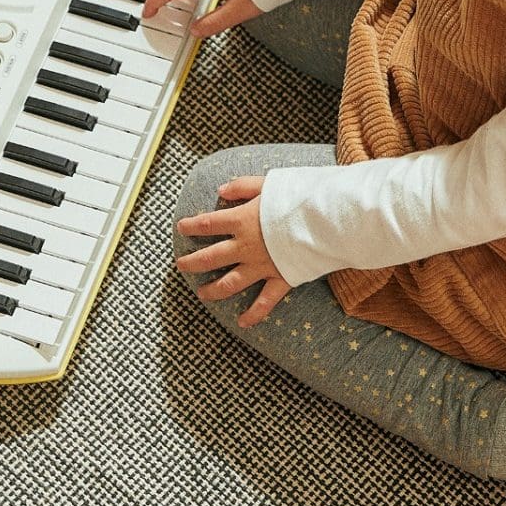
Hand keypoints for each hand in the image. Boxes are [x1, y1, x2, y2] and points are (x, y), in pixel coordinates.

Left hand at [176, 176, 290, 326]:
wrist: (325, 220)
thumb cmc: (297, 198)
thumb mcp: (267, 183)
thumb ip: (242, 186)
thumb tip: (221, 189)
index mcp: (241, 221)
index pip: (207, 224)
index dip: (191, 226)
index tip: (181, 227)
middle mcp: (246, 246)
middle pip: (210, 257)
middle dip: (192, 262)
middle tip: (180, 265)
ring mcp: (261, 266)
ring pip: (230, 283)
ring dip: (213, 290)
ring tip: (201, 294)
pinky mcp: (280, 278)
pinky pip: (264, 302)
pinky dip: (253, 314)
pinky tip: (243, 323)